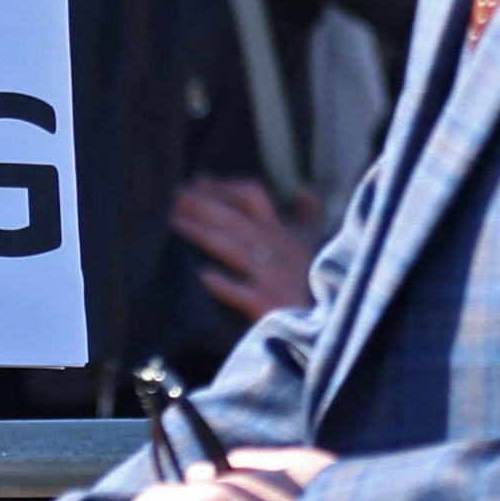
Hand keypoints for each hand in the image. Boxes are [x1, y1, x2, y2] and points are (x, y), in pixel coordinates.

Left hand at [169, 176, 320, 318]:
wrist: (328, 319)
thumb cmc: (313, 278)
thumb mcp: (315, 242)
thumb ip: (308, 216)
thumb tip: (304, 191)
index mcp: (279, 232)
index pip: (251, 196)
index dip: (224, 187)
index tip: (197, 181)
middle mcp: (272, 249)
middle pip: (233, 220)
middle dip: (201, 205)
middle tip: (171, 195)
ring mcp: (269, 277)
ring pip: (232, 249)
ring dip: (202, 234)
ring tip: (172, 222)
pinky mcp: (267, 304)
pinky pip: (243, 293)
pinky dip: (224, 284)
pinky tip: (202, 275)